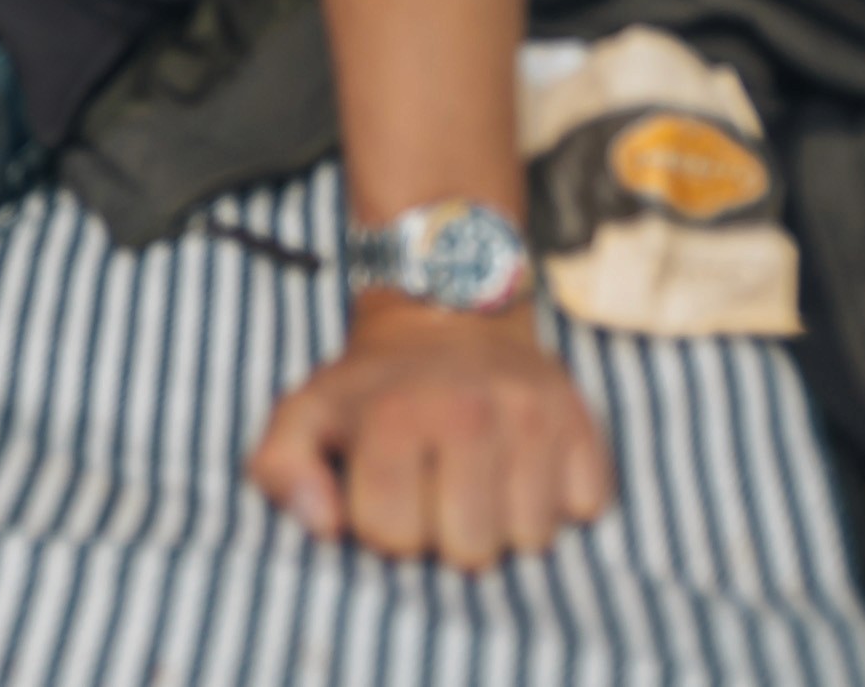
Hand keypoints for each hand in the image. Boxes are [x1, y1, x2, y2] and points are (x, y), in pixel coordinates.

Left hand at [250, 295, 614, 567]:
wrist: (448, 312)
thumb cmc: (373, 384)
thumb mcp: (304, 412)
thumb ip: (280, 469)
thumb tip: (323, 525)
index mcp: (394, 415)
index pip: (393, 536)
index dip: (382, 525)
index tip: (383, 490)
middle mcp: (469, 413)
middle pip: (471, 551)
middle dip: (447, 533)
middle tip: (437, 488)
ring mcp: (534, 418)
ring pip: (531, 539)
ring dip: (503, 522)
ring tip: (478, 477)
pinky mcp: (584, 424)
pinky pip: (584, 509)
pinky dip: (557, 498)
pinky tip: (523, 465)